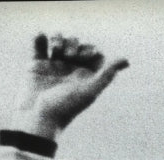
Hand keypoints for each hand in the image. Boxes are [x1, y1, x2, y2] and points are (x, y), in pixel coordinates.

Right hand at [11, 33, 128, 138]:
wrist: (38, 118)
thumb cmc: (66, 107)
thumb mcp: (90, 90)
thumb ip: (108, 74)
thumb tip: (126, 60)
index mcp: (85, 76)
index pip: (93, 52)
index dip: (90, 50)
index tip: (84, 58)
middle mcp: (70, 69)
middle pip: (76, 44)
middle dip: (73, 44)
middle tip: (69, 56)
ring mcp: (53, 66)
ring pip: (59, 40)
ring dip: (58, 38)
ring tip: (55, 50)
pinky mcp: (36, 64)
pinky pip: (39, 44)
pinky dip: (39, 38)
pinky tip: (41, 38)